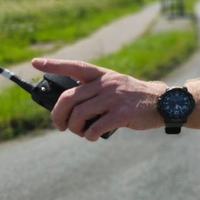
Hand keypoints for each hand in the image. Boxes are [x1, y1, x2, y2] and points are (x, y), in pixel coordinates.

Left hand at [31, 58, 164, 140]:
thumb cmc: (135, 98)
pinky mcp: (122, 114)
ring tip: (79, 132)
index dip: (54, 64)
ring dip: (74, 128)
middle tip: (60, 125)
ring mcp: (114, 98)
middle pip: (69, 98)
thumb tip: (72, 110)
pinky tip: (92, 136)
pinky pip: (95, 127)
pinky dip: (89, 135)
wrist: (164, 103)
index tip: (35, 62)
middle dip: (58, 114)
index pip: (76, 67)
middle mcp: (107, 84)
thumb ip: (97, 91)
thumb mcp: (117, 86)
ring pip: (79, 114)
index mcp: (104, 76)